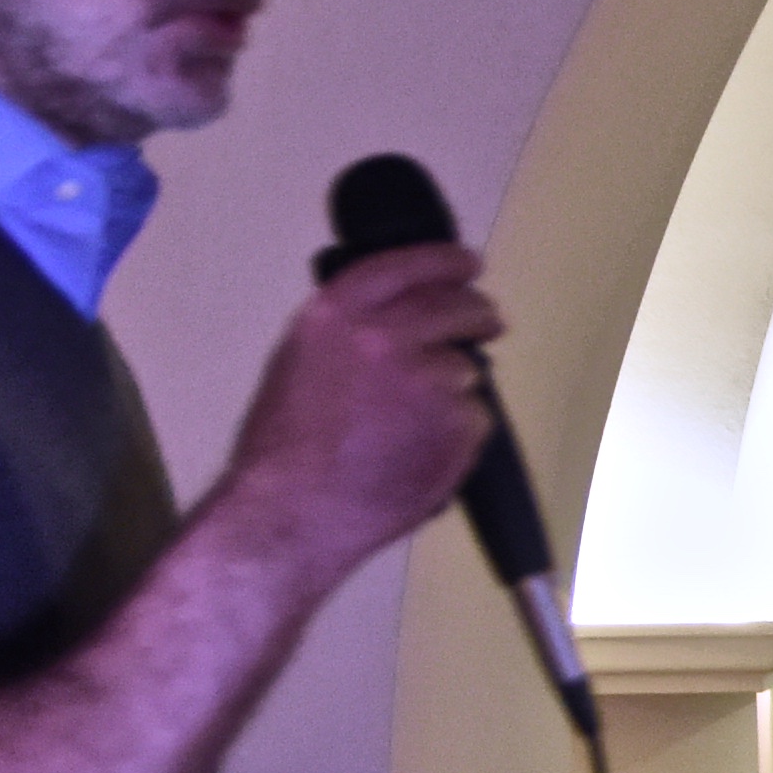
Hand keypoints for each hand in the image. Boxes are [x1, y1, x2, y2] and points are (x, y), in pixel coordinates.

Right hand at [218, 245, 500, 584]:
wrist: (292, 512)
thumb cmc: (285, 451)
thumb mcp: (300, 361)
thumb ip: (349, 330)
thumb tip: (398, 316)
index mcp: (336, 314)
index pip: (407, 265)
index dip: (445, 260)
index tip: (467, 262)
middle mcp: (384, 335)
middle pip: (456, 304)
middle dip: (477, 312)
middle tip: (486, 323)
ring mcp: (428, 377)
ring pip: (467, 369)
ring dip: (453, 389)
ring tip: (407, 428)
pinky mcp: (457, 420)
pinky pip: (475, 416)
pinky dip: (459, 433)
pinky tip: (419, 453)